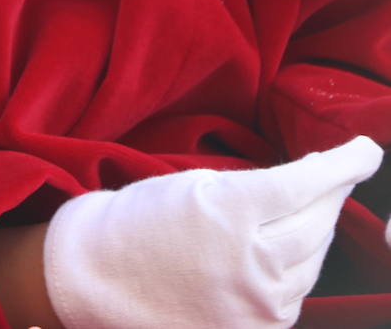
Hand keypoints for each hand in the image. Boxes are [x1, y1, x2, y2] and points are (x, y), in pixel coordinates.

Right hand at [43, 135, 382, 328]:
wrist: (92, 277)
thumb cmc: (133, 222)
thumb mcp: (193, 185)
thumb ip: (251, 187)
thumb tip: (303, 189)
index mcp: (229, 212)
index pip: (308, 183)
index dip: (345, 163)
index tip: (366, 151)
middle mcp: (250, 262)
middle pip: (318, 221)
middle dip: (330, 193)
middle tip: (333, 174)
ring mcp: (255, 303)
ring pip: (312, 259)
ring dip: (314, 230)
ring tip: (304, 210)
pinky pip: (294, 294)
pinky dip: (296, 267)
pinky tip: (284, 249)